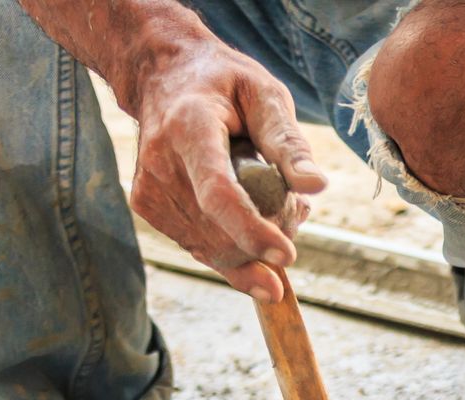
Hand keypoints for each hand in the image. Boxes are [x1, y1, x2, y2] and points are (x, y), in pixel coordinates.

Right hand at [127, 38, 326, 300]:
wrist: (163, 77)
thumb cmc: (223, 84)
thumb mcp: (265, 95)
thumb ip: (289, 142)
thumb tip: (317, 185)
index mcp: (189, 127)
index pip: (218, 193)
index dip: (252, 231)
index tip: (287, 256)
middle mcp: (160, 162)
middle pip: (220, 230)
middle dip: (269, 238)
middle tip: (297, 209)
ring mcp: (149, 189)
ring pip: (214, 250)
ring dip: (256, 245)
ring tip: (279, 206)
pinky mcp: (148, 207)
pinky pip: (202, 248)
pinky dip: (236, 245)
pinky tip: (255, 215)